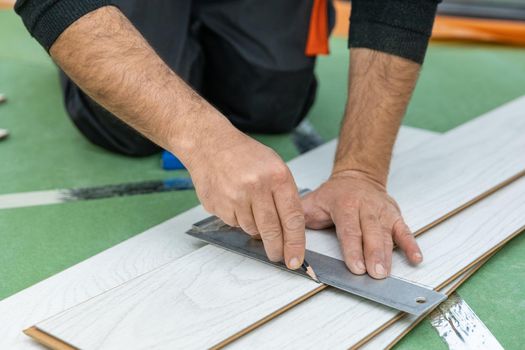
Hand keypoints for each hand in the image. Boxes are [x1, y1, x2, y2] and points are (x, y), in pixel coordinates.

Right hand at [187, 130, 305, 268]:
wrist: (209, 144)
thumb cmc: (245, 154)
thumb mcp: (274, 166)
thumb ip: (284, 196)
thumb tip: (290, 230)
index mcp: (277, 176)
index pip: (292, 218)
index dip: (295, 243)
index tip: (296, 259)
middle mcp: (256, 187)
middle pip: (271, 230)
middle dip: (276, 249)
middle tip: (278, 256)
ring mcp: (234, 197)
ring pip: (251, 229)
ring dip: (255, 228)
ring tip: (250, 207)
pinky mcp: (217, 205)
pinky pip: (234, 223)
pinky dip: (238, 219)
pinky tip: (235, 201)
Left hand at [302, 170, 422, 278]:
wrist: (358, 176)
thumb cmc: (334, 194)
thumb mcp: (313, 201)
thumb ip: (299, 218)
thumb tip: (284, 236)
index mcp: (344, 204)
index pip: (349, 229)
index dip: (353, 248)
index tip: (356, 266)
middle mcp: (365, 206)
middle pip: (370, 233)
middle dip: (373, 254)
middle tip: (375, 274)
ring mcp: (382, 211)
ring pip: (387, 233)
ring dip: (389, 253)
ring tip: (387, 271)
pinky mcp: (395, 215)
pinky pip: (405, 230)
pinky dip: (411, 244)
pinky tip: (416, 258)